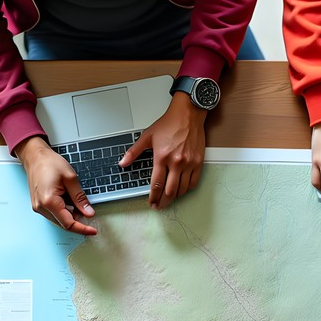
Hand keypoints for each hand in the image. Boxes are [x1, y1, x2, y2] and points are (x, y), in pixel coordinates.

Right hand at [16, 136, 96, 235]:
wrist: (35, 156)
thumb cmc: (49, 163)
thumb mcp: (70, 178)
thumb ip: (80, 198)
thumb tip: (88, 212)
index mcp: (49, 201)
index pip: (68, 223)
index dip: (82, 228)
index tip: (92, 230)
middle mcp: (41, 207)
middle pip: (63, 224)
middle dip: (78, 222)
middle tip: (89, 215)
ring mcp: (38, 207)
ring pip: (59, 220)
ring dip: (71, 216)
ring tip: (78, 203)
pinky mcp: (38, 205)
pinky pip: (54, 214)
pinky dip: (64, 212)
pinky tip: (70, 203)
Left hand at [119, 92, 205, 209]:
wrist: (188, 114)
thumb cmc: (169, 124)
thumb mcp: (147, 136)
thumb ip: (134, 152)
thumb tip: (122, 163)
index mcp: (162, 157)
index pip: (156, 184)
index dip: (153, 197)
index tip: (151, 202)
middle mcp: (176, 162)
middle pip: (169, 191)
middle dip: (163, 201)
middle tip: (159, 206)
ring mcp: (189, 163)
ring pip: (182, 189)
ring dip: (175, 197)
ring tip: (169, 199)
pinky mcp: (198, 162)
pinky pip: (193, 182)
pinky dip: (187, 189)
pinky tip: (182, 190)